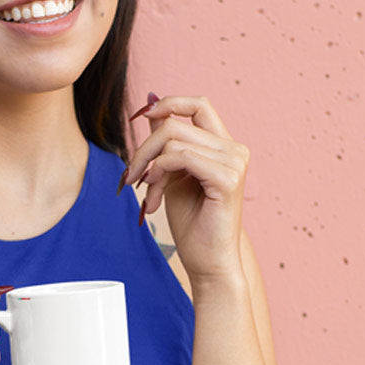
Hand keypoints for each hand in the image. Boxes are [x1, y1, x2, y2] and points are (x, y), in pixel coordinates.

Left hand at [124, 95, 249, 283]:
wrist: (207, 262)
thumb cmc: (192, 223)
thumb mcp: (170, 175)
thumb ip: (164, 141)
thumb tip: (150, 103)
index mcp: (223, 146)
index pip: (197, 105)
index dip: (168, 104)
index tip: (141, 118)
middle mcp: (234, 149)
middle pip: (175, 124)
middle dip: (144, 149)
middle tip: (130, 176)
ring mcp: (234, 162)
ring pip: (173, 140)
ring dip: (149, 167)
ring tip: (147, 194)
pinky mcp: (227, 178)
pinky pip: (181, 157)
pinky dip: (160, 173)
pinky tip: (155, 196)